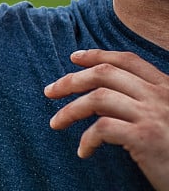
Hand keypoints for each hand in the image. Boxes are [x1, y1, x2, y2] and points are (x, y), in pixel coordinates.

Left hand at [45, 49, 168, 189]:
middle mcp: (160, 96)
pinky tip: (84, 151)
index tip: (73, 57)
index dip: (97, 55)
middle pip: (104, 73)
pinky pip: (102, 128)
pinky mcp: (146, 137)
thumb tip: (103, 94)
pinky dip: (87, 139)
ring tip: (55, 123)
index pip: (127, 60)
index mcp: (166, 88)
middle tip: (49, 91)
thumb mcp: (165, 118)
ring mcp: (153, 115)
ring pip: (97, 98)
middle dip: (71, 80)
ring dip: (69, 110)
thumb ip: (143, 102)